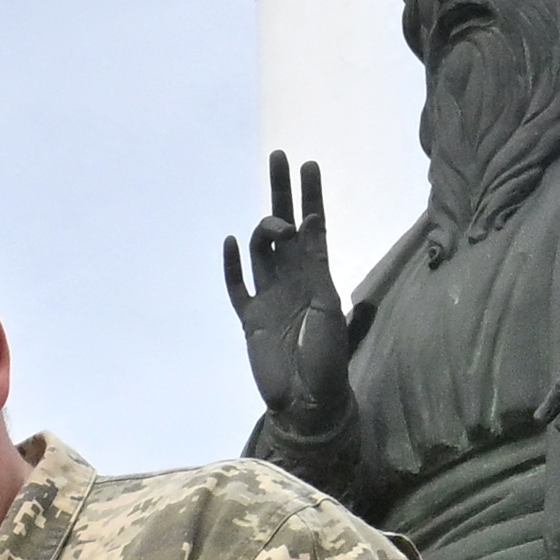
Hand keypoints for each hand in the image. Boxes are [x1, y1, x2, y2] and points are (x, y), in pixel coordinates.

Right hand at [222, 157, 353, 435]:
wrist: (307, 403)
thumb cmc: (327, 362)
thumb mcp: (329, 310)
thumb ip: (316, 265)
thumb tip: (310, 222)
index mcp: (317, 277)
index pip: (314, 226)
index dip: (311, 195)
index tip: (308, 164)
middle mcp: (293, 281)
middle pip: (284, 227)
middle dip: (281, 192)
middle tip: (278, 156)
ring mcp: (270, 298)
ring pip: (262, 250)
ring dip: (264, 229)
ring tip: (275, 224)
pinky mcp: (250, 320)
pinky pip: (238, 286)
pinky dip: (232, 266)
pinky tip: (230, 243)